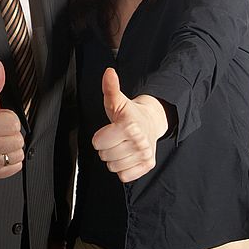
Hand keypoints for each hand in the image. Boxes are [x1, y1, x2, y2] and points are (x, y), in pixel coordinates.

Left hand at [92, 68, 167, 182]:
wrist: (150, 121)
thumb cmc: (129, 113)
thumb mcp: (116, 100)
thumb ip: (110, 87)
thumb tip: (109, 72)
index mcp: (129, 126)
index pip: (98, 143)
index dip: (99, 136)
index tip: (109, 130)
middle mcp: (139, 141)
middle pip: (105, 156)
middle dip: (106, 147)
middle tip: (116, 138)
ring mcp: (145, 154)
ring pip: (113, 167)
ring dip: (114, 158)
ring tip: (121, 145)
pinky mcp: (148, 165)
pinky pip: (124, 176)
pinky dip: (123, 169)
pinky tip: (128, 156)